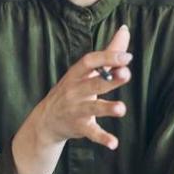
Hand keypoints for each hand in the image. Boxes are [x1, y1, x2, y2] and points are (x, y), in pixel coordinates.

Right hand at [12, 25, 132, 173]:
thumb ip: (108, 52)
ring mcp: (76, 109)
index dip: (107, 58)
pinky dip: (102, 138)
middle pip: (93, 83)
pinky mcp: (79, 127)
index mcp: (78, 74)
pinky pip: (91, 133)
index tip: (127, 57)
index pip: (90, 61)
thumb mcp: (87, 71)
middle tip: (127, 74)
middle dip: (110, 79)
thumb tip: (125, 29)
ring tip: (122, 109)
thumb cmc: (73, 89)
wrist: (46, 121)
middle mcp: (75, 90)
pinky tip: (114, 143)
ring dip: (107, 108)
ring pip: (92, 108)